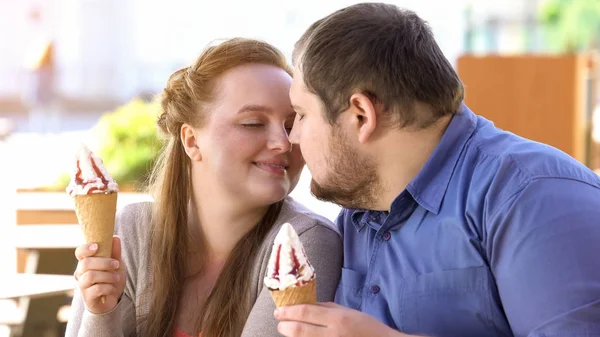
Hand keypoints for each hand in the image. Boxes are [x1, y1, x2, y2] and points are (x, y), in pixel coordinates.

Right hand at [74, 236, 125, 313]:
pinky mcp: (87, 297)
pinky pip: (96, 289)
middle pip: (86, 263)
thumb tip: (115, 237)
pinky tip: (112, 289)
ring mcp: (82, 286)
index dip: (85, 248)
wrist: (113, 300)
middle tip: (116, 264)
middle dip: (104, 262)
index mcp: (86, 262)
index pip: (79, 252)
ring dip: (107, 276)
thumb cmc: (112, 279)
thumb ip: (115, 252)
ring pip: (90, 276)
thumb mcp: (117, 264)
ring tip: (116, 278)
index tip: (96, 247)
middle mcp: (81, 273)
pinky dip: (108, 287)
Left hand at [274, 302, 411, 336]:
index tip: (278, 311)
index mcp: (337, 319)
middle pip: (298, 330)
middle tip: (280, 323)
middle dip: (284, 326)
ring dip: (292, 336)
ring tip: (289, 331)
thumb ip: (326, 308)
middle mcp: (332, 335)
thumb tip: (306, 304)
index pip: (305, 312)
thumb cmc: (366, 327)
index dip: (288, 311)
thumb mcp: (348, 312)